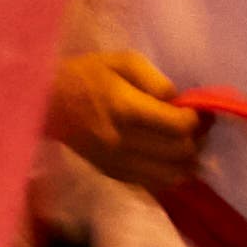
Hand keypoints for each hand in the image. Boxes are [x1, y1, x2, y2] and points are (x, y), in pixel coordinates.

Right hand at [46, 50, 201, 194]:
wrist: (46, 102)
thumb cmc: (85, 75)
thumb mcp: (122, 61)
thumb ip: (156, 81)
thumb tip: (179, 105)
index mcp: (126, 109)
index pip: (178, 127)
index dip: (198, 121)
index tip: (200, 112)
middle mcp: (122, 142)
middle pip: (179, 154)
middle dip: (196, 140)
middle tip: (196, 126)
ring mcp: (116, 163)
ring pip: (170, 176)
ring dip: (186, 161)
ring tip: (185, 143)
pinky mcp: (112, 174)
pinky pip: (152, 184)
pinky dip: (168, 174)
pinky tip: (168, 158)